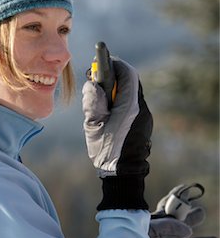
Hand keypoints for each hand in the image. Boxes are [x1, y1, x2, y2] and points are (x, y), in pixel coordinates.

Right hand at [82, 58, 152, 209]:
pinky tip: (108, 113)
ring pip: (131, 93)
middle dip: (113, 77)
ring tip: (99, 100)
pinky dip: (120, 101)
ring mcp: (145, 117)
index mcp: (129, 107)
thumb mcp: (92, 124)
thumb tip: (92, 83)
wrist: (124, 175)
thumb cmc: (106, 151)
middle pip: (130, 82)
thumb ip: (92, 100)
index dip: (115, 64)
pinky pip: (132, 105)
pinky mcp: (144, 124)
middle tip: (97, 79)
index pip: (127, 74)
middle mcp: (141, 109)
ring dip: (116, 90)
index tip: (103, 62)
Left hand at [150, 186, 217, 237]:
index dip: (177, 197)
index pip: (167, 206)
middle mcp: (160, 234)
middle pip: (180, 225)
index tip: (185, 188)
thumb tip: (187, 229)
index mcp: (154, 221)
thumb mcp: (148, 229)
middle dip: (192, 219)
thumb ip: (167, 226)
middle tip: (201, 213)